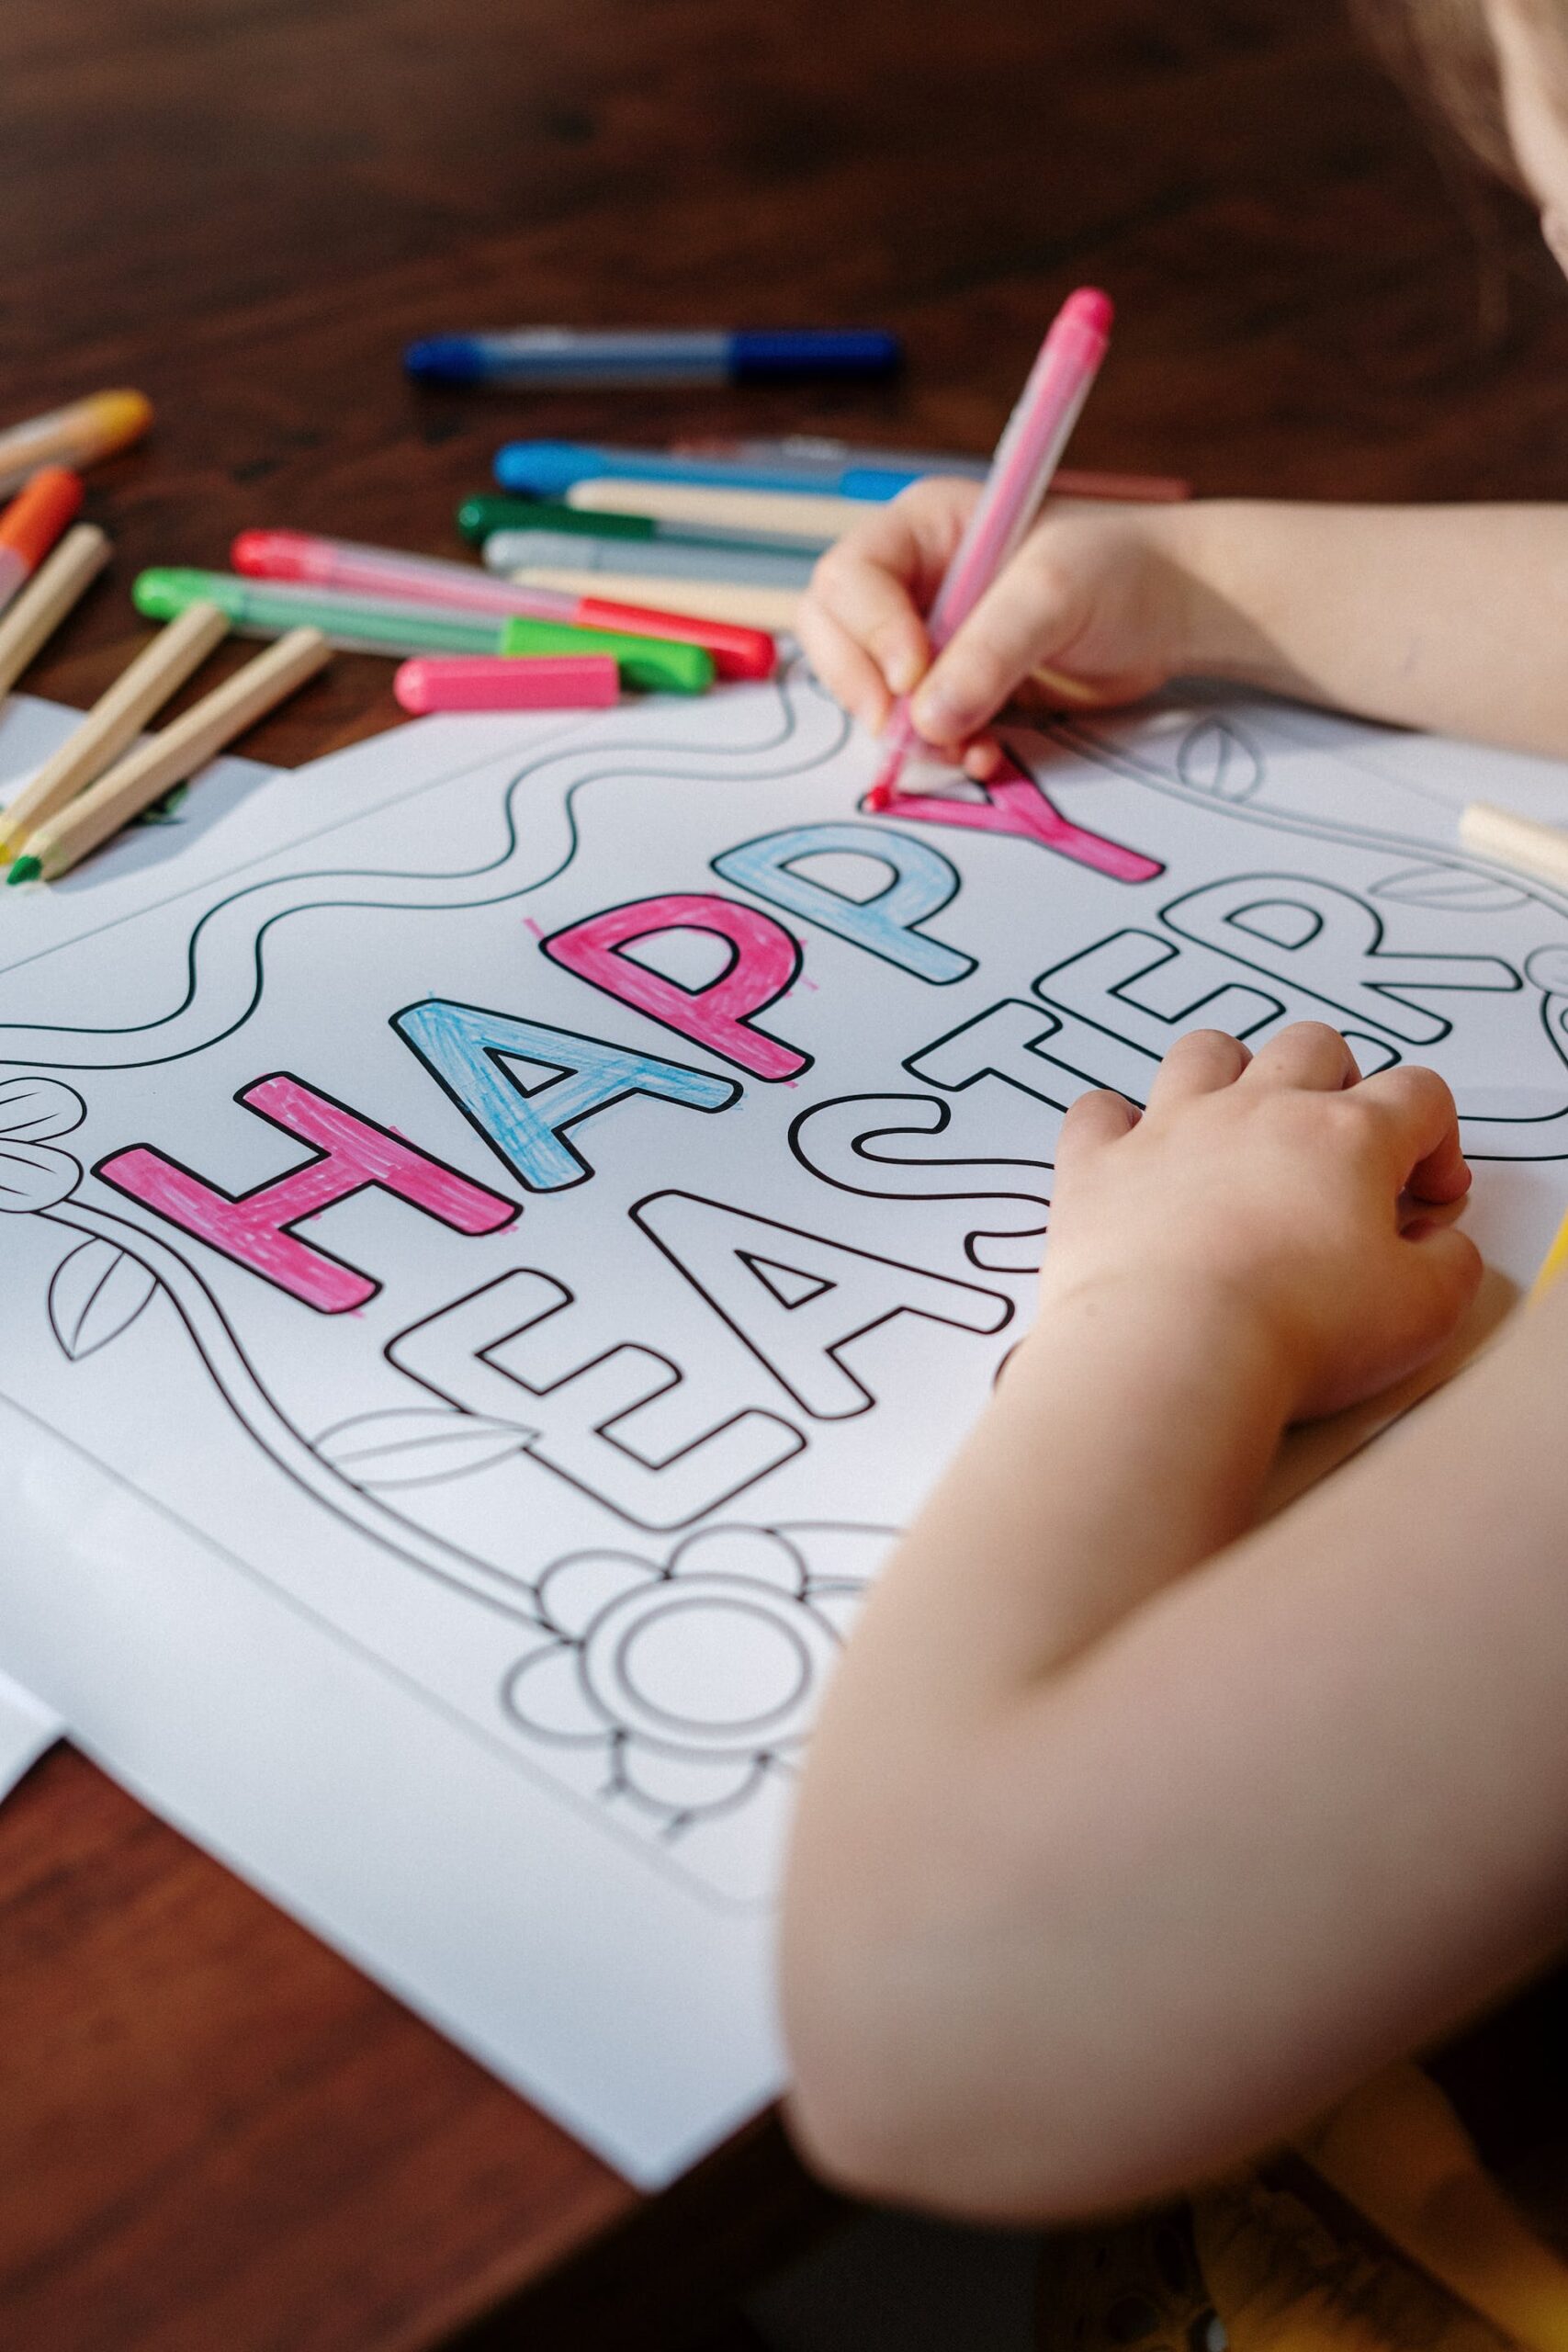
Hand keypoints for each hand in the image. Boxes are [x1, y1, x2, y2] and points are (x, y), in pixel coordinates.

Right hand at [797, 476, 1199, 776]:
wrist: (1174, 612)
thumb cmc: (1120, 570)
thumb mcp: (1053, 595)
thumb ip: (989, 652)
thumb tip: (928, 719)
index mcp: (922, 529)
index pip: (849, 580)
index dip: (869, 633)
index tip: (911, 678)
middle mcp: (912, 582)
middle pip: (836, 638)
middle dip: (866, 691)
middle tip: (909, 732)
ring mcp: (929, 638)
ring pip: (871, 694)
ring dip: (909, 733)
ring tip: (968, 748)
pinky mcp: (955, 688)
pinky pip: (918, 730)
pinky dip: (943, 751)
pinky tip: (986, 755)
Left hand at [1039, 1024, 1481, 1420]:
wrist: (1172, 1350)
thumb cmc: (1298, 1331)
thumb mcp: (1423, 1310)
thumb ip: (1449, 1263)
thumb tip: (1437, 1243)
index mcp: (1347, 1137)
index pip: (1417, 1094)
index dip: (1436, 1139)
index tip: (1428, 1195)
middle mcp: (1257, 1111)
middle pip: (1311, 1046)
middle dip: (1338, 1083)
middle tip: (1339, 1151)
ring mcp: (1171, 1130)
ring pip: (1206, 1051)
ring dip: (1230, 1075)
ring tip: (1240, 1130)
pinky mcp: (1098, 1166)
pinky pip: (1098, 1110)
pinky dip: (1114, 1125)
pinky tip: (1132, 1159)